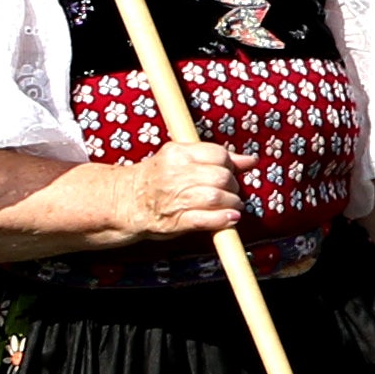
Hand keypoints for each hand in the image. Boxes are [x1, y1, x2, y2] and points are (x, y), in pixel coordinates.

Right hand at [103, 146, 242, 245]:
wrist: (124, 201)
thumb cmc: (156, 179)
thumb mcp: (180, 158)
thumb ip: (214, 157)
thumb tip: (250, 160)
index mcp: (178, 153)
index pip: (218, 154)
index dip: (230, 165)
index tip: (230, 173)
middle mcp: (176, 174)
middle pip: (221, 177)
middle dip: (233, 187)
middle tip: (231, 192)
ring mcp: (176, 197)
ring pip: (217, 197)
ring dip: (232, 204)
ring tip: (232, 206)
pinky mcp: (176, 220)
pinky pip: (207, 219)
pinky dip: (223, 219)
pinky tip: (230, 218)